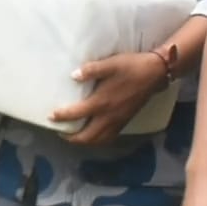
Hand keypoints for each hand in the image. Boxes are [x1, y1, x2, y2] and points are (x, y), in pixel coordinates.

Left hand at [52, 51, 166, 144]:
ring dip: (84, 141)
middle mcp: (109, 116)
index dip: (62, 117)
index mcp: (102, 102)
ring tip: (74, 136)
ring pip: (99, 140)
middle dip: (72, 138)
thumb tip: (73, 76)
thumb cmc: (131, 67)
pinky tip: (94, 134)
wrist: (155, 73)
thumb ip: (91, 70)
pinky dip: (98, 140)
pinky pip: (109, 137)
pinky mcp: (125, 121)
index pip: (77, 114)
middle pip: (87, 137)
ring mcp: (118, 121)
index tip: (51, 116)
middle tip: (60, 132)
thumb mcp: (110, 64)